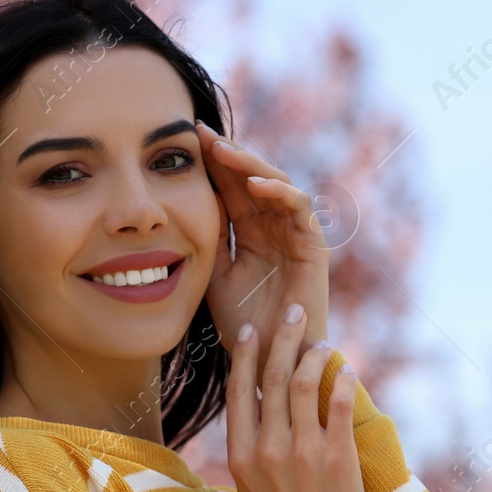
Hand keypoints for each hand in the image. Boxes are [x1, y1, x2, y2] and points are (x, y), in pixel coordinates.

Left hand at [195, 119, 330, 371]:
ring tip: (222, 150)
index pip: (228, 187)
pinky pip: (298, 207)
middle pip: (250, 177)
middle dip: (225, 153)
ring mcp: (293, 233)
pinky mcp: (313, 244)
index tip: (181, 141)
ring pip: (275, 183)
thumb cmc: (245, 325)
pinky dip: (278, 191)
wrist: (274, 360)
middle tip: (199, 132)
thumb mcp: (211, 277)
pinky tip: (254, 182)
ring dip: (249, 164)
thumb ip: (204, 241)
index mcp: (247, 232)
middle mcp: (272, 227)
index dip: (209, 163)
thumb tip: (178, 206)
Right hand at [225, 304, 370, 491]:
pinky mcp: (336, 457)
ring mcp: (302, 451)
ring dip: (314, 353)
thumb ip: (250, 449)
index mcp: (240, 456)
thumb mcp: (251, 490)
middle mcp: (267, 448)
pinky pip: (337, 403)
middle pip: (273, 377)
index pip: (239, 391)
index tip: (252, 330)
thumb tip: (256, 409)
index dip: (246, 355)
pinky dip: (342, 379)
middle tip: (294, 311)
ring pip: (305, 382)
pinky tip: (347, 368)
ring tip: (322, 341)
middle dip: (284, 337)